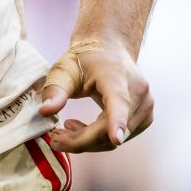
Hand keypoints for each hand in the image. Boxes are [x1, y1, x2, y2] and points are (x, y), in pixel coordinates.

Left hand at [34, 36, 152, 152]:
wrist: (111, 49)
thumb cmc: (86, 59)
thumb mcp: (64, 69)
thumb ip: (55, 90)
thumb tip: (45, 112)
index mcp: (117, 75)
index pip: (119, 100)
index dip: (117, 120)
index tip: (115, 138)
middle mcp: (138, 91)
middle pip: (108, 129)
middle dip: (80, 140)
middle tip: (55, 139)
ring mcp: (146, 106)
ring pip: (114, 139)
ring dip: (88, 141)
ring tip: (67, 128)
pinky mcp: (145, 117)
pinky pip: (121, 138)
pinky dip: (100, 139)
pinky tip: (84, 127)